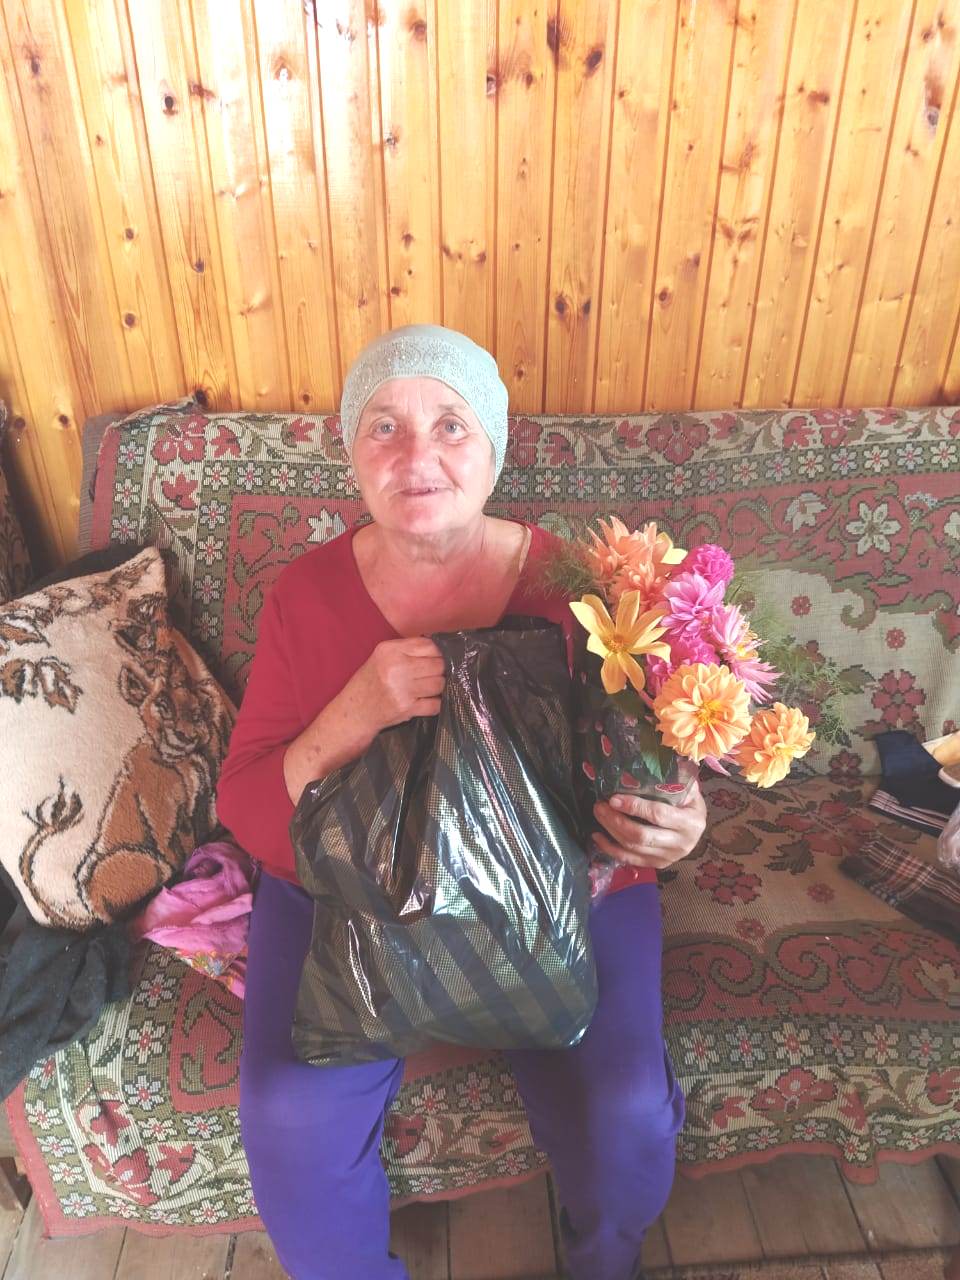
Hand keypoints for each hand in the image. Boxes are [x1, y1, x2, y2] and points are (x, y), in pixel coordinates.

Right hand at [344, 637, 445, 734]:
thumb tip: (438, 649)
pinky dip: (435, 704)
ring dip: (439, 687)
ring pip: (439, 684)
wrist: (354, 712)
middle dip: (440, 670)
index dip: (438, 652)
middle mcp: (396, 668)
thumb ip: (406, 650)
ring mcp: (402, 689)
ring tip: (429, 688)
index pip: (428, 646)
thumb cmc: (369, 683)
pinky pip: (435, 704)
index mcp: (390, 650)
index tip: (438, 658)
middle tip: (434, 675)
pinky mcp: (407, 708)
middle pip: (438, 665)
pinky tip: (428, 701)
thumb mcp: (381, 657)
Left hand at [591, 778, 706, 869]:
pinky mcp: (657, 864)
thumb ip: (673, 779)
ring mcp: (668, 857)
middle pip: (641, 836)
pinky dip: (611, 849)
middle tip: (600, 805)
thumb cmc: (689, 803)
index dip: (634, 807)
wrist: (696, 828)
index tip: (614, 798)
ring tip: (598, 814)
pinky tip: (598, 836)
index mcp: (690, 822)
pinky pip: (629, 860)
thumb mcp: (688, 789)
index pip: (658, 815)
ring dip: (610, 831)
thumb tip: (648, 761)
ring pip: (633, 848)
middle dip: (616, 820)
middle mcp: (681, 844)